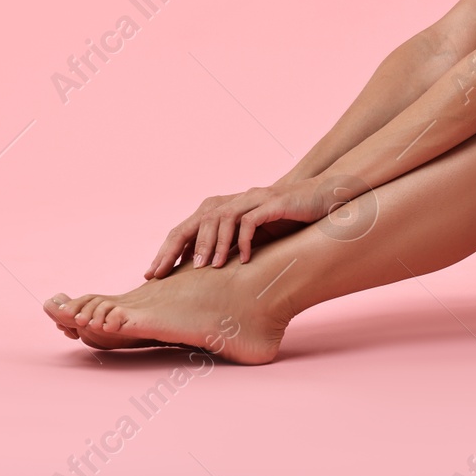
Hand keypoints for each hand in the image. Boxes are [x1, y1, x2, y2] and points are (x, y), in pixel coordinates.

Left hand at [144, 182, 333, 278]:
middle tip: (165, 273)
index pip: (188, 227)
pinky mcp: (274, 202)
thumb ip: (231, 248)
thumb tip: (205, 277)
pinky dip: (243, 240)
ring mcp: (253, 199)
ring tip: (206, 268)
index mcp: (226, 208)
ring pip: (221, 218)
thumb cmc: (288, 220)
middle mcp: (235, 200)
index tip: (153, 273)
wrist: (322, 198)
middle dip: (177, 248)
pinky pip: (251, 220)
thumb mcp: (254, 237)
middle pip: (196, 220)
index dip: (168, 249)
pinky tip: (242, 259)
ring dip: (211, 244)